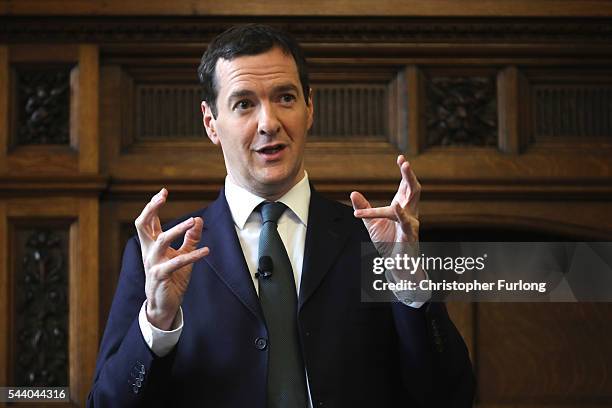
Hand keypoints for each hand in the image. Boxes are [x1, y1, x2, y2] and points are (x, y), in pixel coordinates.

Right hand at [134, 188, 209, 329]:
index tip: (163, 192)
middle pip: (142, 224)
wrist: (163, 304)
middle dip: (151, 209)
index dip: (153, 205)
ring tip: (192, 221)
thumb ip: (190, 239)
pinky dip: (193, 256)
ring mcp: (152, 263)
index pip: (148, 221)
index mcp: (151, 245)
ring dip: (177, 229)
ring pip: (161, 240)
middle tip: (161, 196)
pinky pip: (178, 262)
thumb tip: (198, 220)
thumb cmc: (172, 278)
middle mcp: (148, 251)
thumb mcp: (183, 255)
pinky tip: (206, 252)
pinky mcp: (161, 275)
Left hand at [350, 155, 420, 244]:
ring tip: (405, 170)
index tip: (401, 158)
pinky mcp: (410, 235)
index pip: (406, 186)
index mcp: (402, 207)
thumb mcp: (372, 223)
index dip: (405, 172)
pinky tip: (397, 205)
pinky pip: (406, 223)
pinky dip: (402, 214)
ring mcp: (411, 223)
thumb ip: (364, 208)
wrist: (396, 264)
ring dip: (410, 184)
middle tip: (405, 161)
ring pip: (412, 201)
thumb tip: (353, 193)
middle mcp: (410, 212)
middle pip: (413, 189)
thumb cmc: (388, 243)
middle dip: (410, 174)